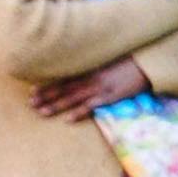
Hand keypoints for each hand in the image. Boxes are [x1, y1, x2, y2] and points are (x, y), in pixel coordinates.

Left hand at [32, 56, 151, 121]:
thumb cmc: (129, 58)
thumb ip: (94, 62)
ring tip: (41, 112)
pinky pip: (92, 106)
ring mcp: (100, 87)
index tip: (32, 90)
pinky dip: (80, 112)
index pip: (62, 77)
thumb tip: (82, 68)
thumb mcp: (107, 57)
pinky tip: (68, 119)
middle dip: (46, 96)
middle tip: (30, 104)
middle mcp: (90, 77)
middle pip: (63, 88)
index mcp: (88, 68)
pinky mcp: (111, 96)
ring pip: (73, 98)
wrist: (147, 62)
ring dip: (56, 105)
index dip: (47, 85)